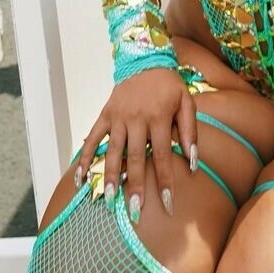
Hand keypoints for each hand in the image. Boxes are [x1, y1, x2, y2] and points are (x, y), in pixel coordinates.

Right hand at [74, 69, 196, 221]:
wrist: (145, 60)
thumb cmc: (169, 86)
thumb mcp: (187, 102)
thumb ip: (190, 131)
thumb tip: (193, 162)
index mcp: (159, 117)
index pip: (162, 156)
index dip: (165, 181)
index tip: (168, 205)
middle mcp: (137, 119)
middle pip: (135, 158)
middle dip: (135, 186)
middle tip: (134, 212)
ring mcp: (118, 117)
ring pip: (113, 151)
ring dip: (110, 176)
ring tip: (109, 199)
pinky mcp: (105, 114)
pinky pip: (93, 138)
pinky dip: (85, 157)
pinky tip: (80, 178)